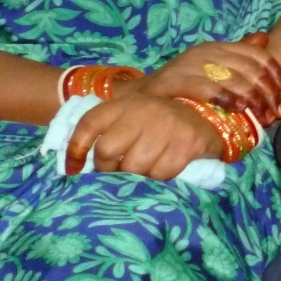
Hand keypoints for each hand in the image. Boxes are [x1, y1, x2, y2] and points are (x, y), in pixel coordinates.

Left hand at [64, 91, 222, 180]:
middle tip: (122, 170)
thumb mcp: (131, 116)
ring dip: (137, 175)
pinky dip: (160, 176)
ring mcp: (167, 127)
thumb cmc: (159, 120)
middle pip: (107, 151)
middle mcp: (144, 111)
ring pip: (134, 167)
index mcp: (125, 104)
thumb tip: (73, 165)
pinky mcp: (187, 143)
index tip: (74, 169)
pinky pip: (161, 173)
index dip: (75, 150)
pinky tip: (166, 165)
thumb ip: (104, 131)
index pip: (89, 125)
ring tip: (146, 167)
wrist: (207, 114)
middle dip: (110, 168)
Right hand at [124, 33, 280, 124]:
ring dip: (253, 99)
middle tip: (278, 112)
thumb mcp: (212, 66)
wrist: (141, 96)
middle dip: (267, 92)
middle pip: (248, 69)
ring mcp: (191, 65)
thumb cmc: (182, 84)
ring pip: (233, 79)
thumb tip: (264, 39)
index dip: (274, 69)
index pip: (254, 53)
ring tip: (263, 116)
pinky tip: (239, 109)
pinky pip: (208, 88)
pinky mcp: (177, 81)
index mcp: (218, 47)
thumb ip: (237, 54)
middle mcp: (207, 52)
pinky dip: (226, 98)